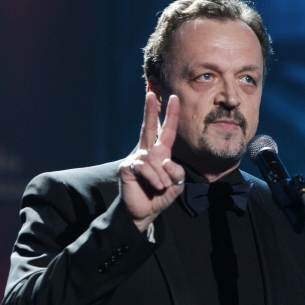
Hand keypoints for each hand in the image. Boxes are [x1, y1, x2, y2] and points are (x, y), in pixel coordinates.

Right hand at [118, 92, 184, 231]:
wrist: (145, 212)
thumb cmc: (160, 196)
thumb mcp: (176, 183)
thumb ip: (176, 171)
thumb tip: (166, 160)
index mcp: (160, 153)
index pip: (166, 131)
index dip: (170, 115)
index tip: (174, 98)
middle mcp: (147, 152)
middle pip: (148, 127)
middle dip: (150, 109)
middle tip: (150, 91)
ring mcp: (136, 158)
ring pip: (155, 160)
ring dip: (163, 176)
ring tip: (161, 187)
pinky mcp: (127, 167)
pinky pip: (145, 168)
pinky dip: (154, 179)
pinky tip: (155, 186)